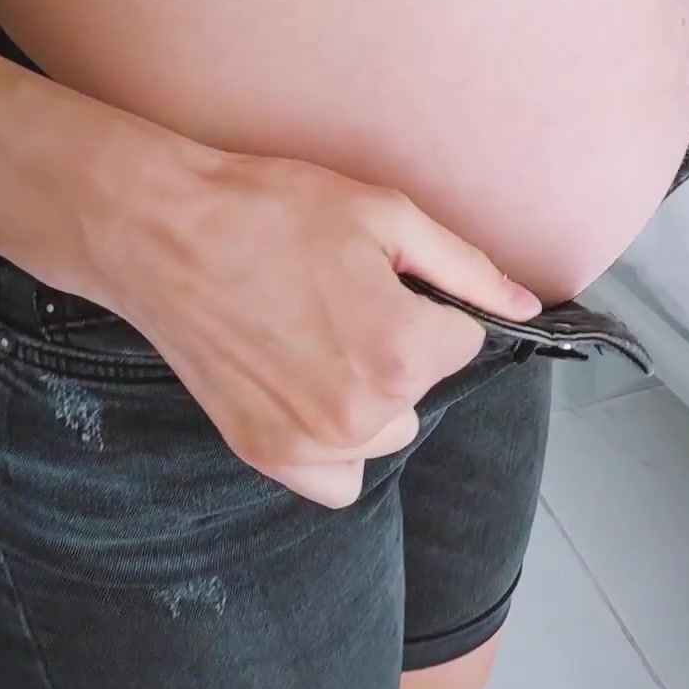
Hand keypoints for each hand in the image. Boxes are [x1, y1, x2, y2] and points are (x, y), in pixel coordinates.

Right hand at [98, 139, 540, 506]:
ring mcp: (312, 442)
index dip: (427, 302)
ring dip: (370, 395)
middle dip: (400, 346)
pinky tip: (306, 389)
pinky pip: (339, 477)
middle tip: (339, 298)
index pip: (463, 340)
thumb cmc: (268, 211)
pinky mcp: (267, 455)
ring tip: (315, 338)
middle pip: (423, 387)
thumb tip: (527, 306)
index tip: (379, 278)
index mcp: (401, 350)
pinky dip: (335, 442)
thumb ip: (467, 269)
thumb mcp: (384, 216)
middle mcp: (362, 412)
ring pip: (386, 431)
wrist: (161, 234)